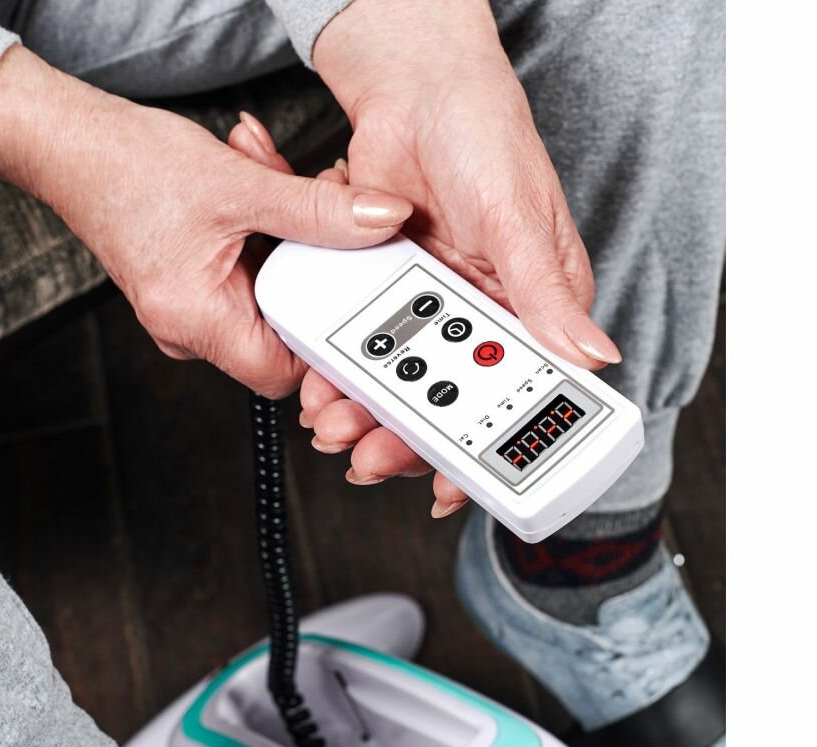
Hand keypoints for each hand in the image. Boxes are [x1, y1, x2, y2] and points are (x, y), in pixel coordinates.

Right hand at [0, 46, 412, 397]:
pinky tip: (254, 183)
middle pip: (282, 328)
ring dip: (283, 237)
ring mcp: (190, 310)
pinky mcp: (192, 286)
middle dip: (308, 263)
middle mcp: (189, 329)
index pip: (284, 372)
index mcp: (196, 321)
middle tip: (311, 200)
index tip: (353, 291)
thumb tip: (383, 219)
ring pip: (268, 293)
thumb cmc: (127, 167)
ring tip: (267, 175)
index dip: (324, 340)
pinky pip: (247, 275)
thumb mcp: (241, 185)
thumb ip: (320, 209)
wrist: (68, 144)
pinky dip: (261, 233)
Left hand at [300, 0, 621, 514]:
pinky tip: (323, 382)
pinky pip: (360, 338)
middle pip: (445, 396)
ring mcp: (429, 302)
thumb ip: (547, 294)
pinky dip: (339, 363)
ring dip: (365, 406)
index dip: (485, 447)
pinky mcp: (384, 285)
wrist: (415, 90)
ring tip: (337, 424)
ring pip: (397, 375)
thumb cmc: (485, 139)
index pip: (513, 393)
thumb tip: (592, 357)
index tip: (453, 487)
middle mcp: (479, 311)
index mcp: (529, 305)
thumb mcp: (519, 220)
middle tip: (372, 457)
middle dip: (406, 435)